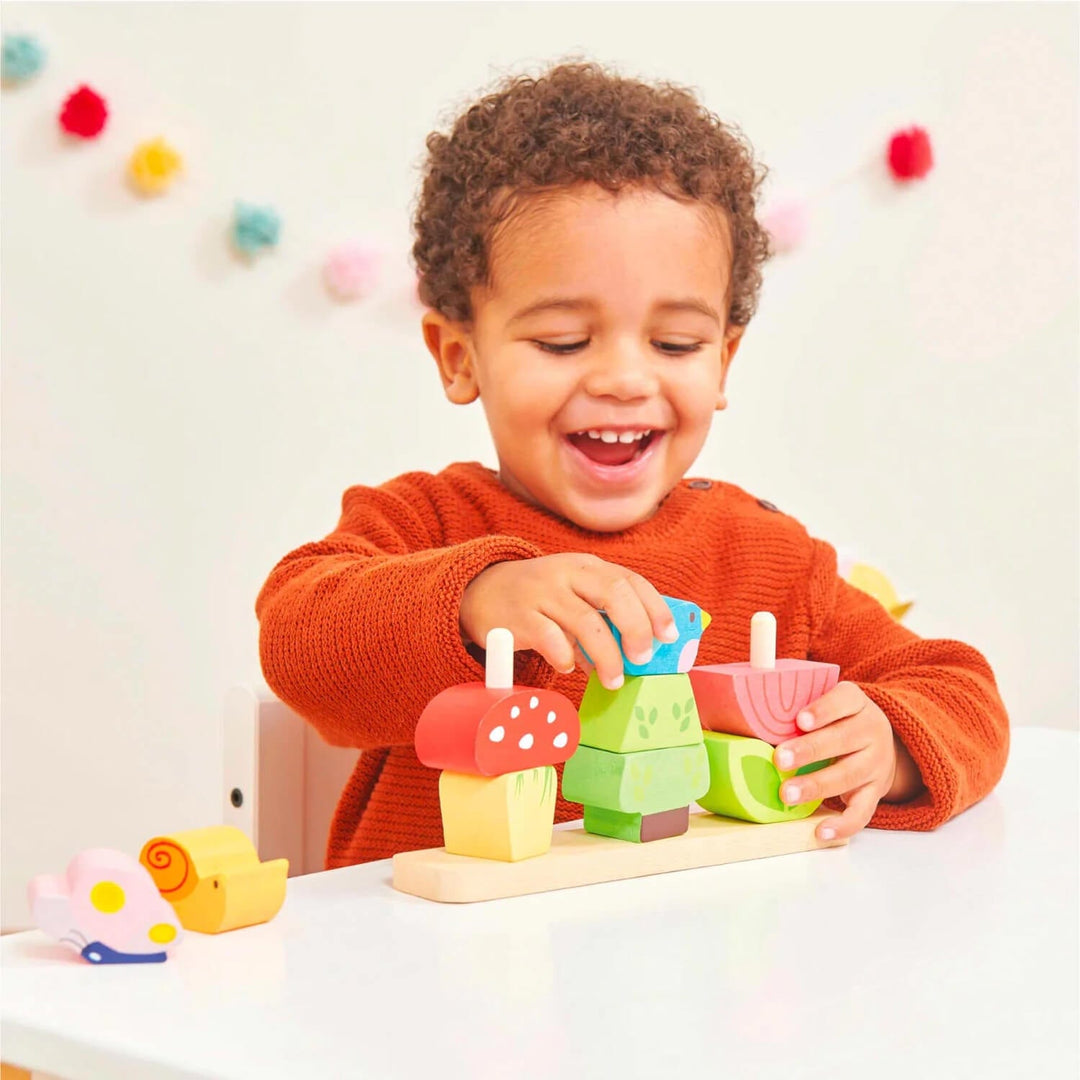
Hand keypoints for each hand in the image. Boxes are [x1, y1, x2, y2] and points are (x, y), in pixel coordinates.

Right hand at [459, 554, 677, 689]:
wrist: (479, 592)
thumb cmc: (539, 600)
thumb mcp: (572, 597)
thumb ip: (603, 620)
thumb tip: (637, 658)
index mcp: (587, 566)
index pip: (630, 580)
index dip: (655, 607)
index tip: (669, 636)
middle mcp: (566, 573)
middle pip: (613, 593)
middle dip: (636, 627)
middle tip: (643, 658)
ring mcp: (541, 593)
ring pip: (585, 621)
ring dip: (606, 656)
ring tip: (613, 680)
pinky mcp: (518, 617)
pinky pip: (551, 639)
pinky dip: (566, 657)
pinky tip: (568, 666)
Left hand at [771, 681, 919, 841]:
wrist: (886, 744)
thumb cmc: (839, 720)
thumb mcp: (829, 704)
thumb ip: (798, 705)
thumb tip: (742, 711)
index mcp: (857, 703)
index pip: (844, 700)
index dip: (823, 711)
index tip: (799, 721)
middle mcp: (872, 731)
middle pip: (842, 739)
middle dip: (809, 750)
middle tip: (779, 758)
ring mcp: (876, 764)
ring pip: (848, 775)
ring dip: (815, 785)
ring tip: (786, 793)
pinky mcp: (876, 792)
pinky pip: (863, 812)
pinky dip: (843, 824)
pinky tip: (821, 831)